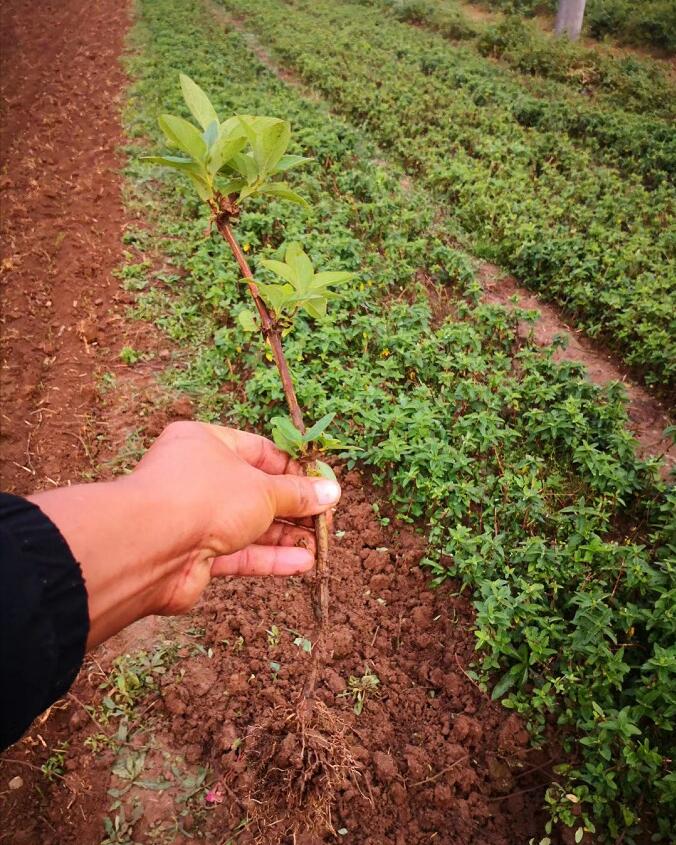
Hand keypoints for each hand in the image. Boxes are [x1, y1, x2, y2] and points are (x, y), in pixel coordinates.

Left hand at [29, 421, 340, 647]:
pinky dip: (268, 557)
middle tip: (324, 520)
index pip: (257, 450)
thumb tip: (331, 491)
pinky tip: (301, 564)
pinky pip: (237, 553)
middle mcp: (196, 477)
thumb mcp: (262, 489)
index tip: (321, 483)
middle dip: (291, 508)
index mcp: (205, 443)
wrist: (149, 547)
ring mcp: (193, 517)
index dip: (291, 468)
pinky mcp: (194, 555)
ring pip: (247, 525)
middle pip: (253, 490)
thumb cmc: (204, 497)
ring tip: (318, 545)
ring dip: (283, 536)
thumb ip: (297, 493)